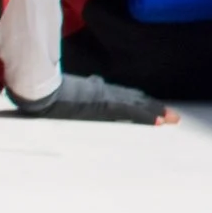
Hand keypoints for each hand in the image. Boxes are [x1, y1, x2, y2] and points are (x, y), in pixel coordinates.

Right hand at [11, 74, 175, 124]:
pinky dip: (148, 116)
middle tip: (172, 116)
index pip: (122, 96)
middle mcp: (103, 92)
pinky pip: (133, 112)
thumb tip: (59, 92)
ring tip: (173, 120)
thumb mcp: (54, 94)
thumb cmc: (41, 92)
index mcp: (93, 90)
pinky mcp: (105, 105)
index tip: (152, 109)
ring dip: (157, 112)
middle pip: (135, 99)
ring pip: (138, 105)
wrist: (38, 90)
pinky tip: (161, 122)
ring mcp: (105, 98)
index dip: (139, 102)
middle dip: (154, 108)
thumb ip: (64, 93)